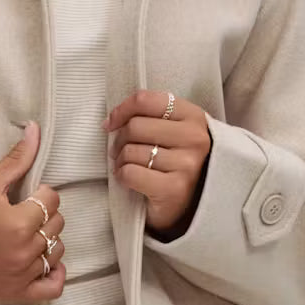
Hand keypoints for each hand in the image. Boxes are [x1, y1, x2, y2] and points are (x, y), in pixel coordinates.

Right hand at [0, 120, 67, 302]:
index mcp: (18, 224)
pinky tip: (46, 262)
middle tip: (24, 213)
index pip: (51, 200)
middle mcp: (24, 252)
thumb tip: (35, 129)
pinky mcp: (19, 293)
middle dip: (45, 215)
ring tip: (29, 234)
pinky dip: (55, 275)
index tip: (27, 196)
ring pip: (57, 252)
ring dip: (49, 241)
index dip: (41, 194)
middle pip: (57, 225)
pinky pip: (53, 287)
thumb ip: (16, 159)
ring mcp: (23, 275)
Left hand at [102, 90, 211, 236]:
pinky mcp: (174, 189)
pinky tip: (129, 180)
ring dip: (120, 160)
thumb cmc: (172, 162)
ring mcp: (187, 164)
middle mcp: (195, 138)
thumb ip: (149, 117)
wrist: (187, 204)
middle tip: (122, 151)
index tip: (112, 124)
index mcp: (194, 117)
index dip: (122, 110)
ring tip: (128, 167)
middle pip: (135, 126)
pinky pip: (130, 173)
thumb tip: (110, 121)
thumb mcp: (171, 132)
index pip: (146, 100)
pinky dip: (122, 176)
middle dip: (120, 140)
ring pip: (131, 151)